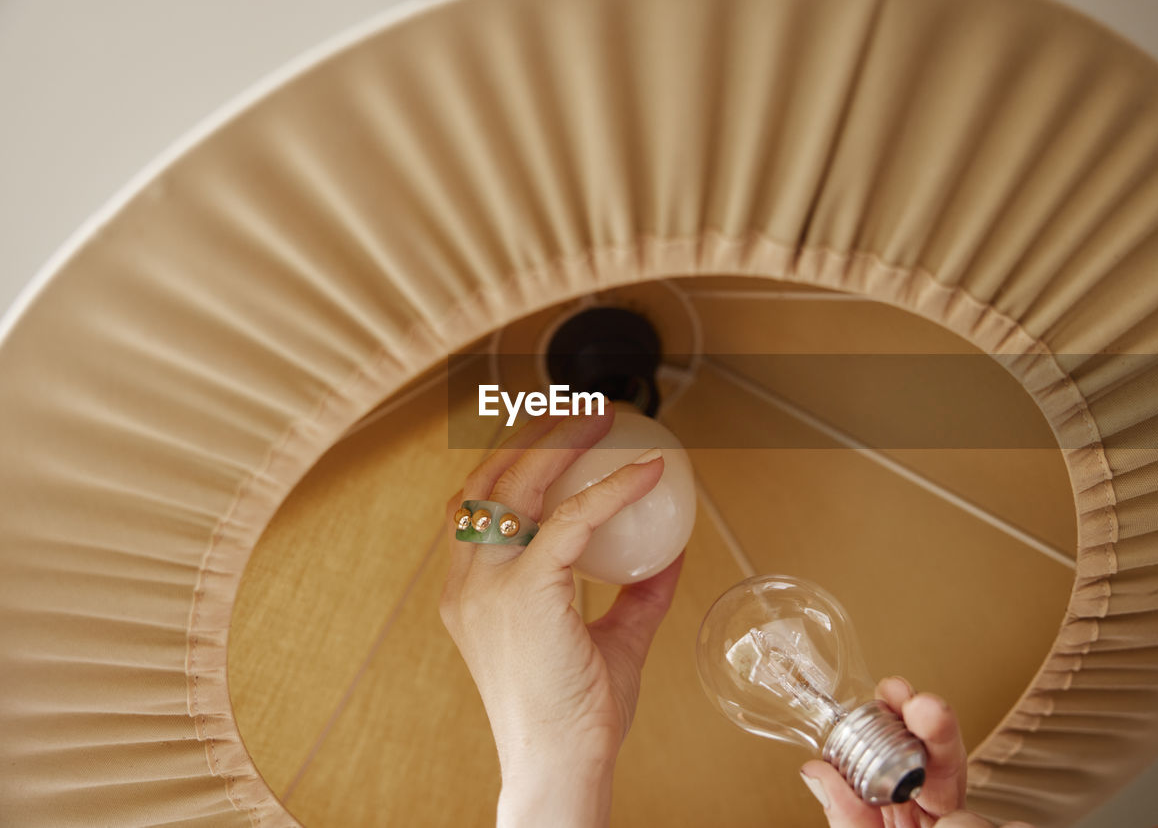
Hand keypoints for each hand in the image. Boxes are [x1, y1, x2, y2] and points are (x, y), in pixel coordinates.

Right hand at [439, 409, 683, 827]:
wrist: (560, 767)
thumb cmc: (577, 716)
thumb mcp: (610, 644)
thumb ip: (636, 597)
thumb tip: (670, 553)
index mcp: (471, 593)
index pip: (473, 506)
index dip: (508, 460)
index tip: (553, 434)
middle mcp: (468, 582)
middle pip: (486, 480)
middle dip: (529, 432)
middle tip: (582, 409)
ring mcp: (488, 586)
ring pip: (516, 484)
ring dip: (561, 441)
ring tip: (604, 416)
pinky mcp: (525, 592)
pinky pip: (573, 520)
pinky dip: (611, 490)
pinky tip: (647, 474)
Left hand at [799, 677, 1034, 827]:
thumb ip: (849, 816)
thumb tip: (814, 770)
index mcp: (911, 812)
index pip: (911, 753)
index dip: (905, 718)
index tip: (896, 691)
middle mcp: (948, 814)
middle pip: (950, 761)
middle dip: (939, 729)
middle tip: (925, 706)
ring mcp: (981, 821)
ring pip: (980, 807)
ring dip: (967, 823)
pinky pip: (1015, 826)